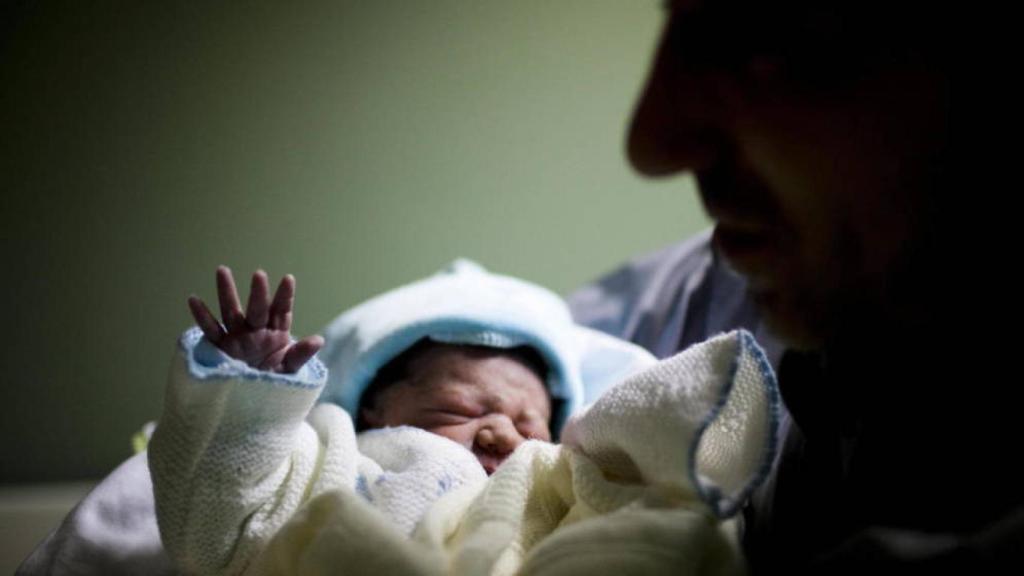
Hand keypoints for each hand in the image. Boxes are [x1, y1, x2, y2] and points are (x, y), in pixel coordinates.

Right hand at [188, 266, 323, 373]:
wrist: (253, 402)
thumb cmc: (275, 382)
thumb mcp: (290, 370)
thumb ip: (300, 355)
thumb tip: (318, 340)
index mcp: (277, 333)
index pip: (282, 311)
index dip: (285, 296)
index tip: (288, 279)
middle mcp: (256, 330)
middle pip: (257, 308)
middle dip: (258, 293)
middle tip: (258, 274)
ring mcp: (237, 336)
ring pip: (231, 311)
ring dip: (227, 292)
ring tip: (222, 270)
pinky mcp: (221, 347)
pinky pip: (211, 330)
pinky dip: (202, 316)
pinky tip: (193, 299)